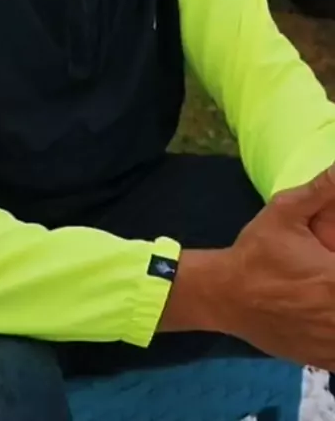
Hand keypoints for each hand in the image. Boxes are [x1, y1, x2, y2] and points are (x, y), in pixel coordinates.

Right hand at [161, 164, 334, 370]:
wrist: (224, 295)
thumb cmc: (257, 252)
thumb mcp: (284, 211)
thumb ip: (321, 189)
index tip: (331, 254)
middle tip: (325, 268)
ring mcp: (332, 342)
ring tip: (322, 287)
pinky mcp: (325, 359)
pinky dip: (333, 331)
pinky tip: (321, 310)